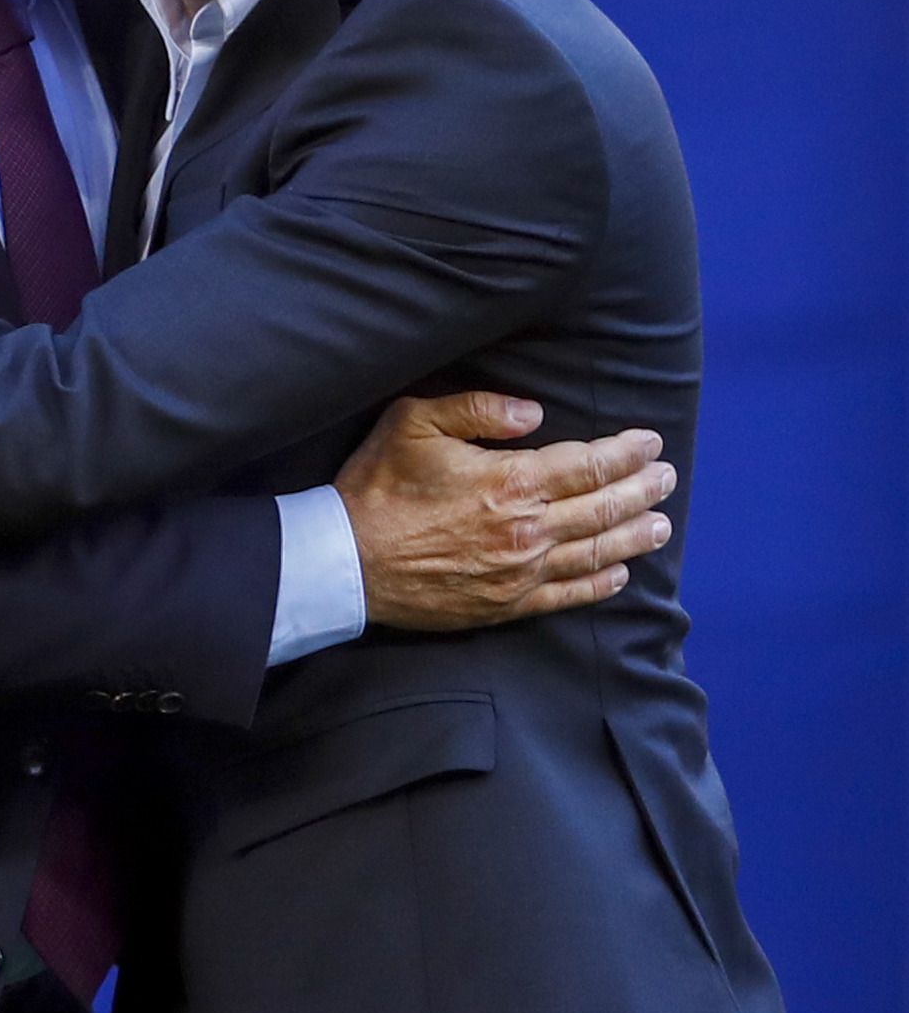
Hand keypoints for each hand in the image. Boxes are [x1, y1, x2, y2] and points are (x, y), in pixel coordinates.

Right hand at [336, 392, 675, 631]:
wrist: (347, 560)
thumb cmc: (375, 486)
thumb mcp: (412, 422)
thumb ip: (477, 408)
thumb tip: (533, 412)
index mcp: (509, 481)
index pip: (588, 464)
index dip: (625, 453)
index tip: (649, 443)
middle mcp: (526, 529)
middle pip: (603, 507)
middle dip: (641, 489)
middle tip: (665, 478)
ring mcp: (520, 572)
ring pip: (597, 552)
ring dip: (634, 535)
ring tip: (660, 523)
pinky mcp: (507, 604)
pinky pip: (568, 595)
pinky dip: (601, 583)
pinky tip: (620, 573)